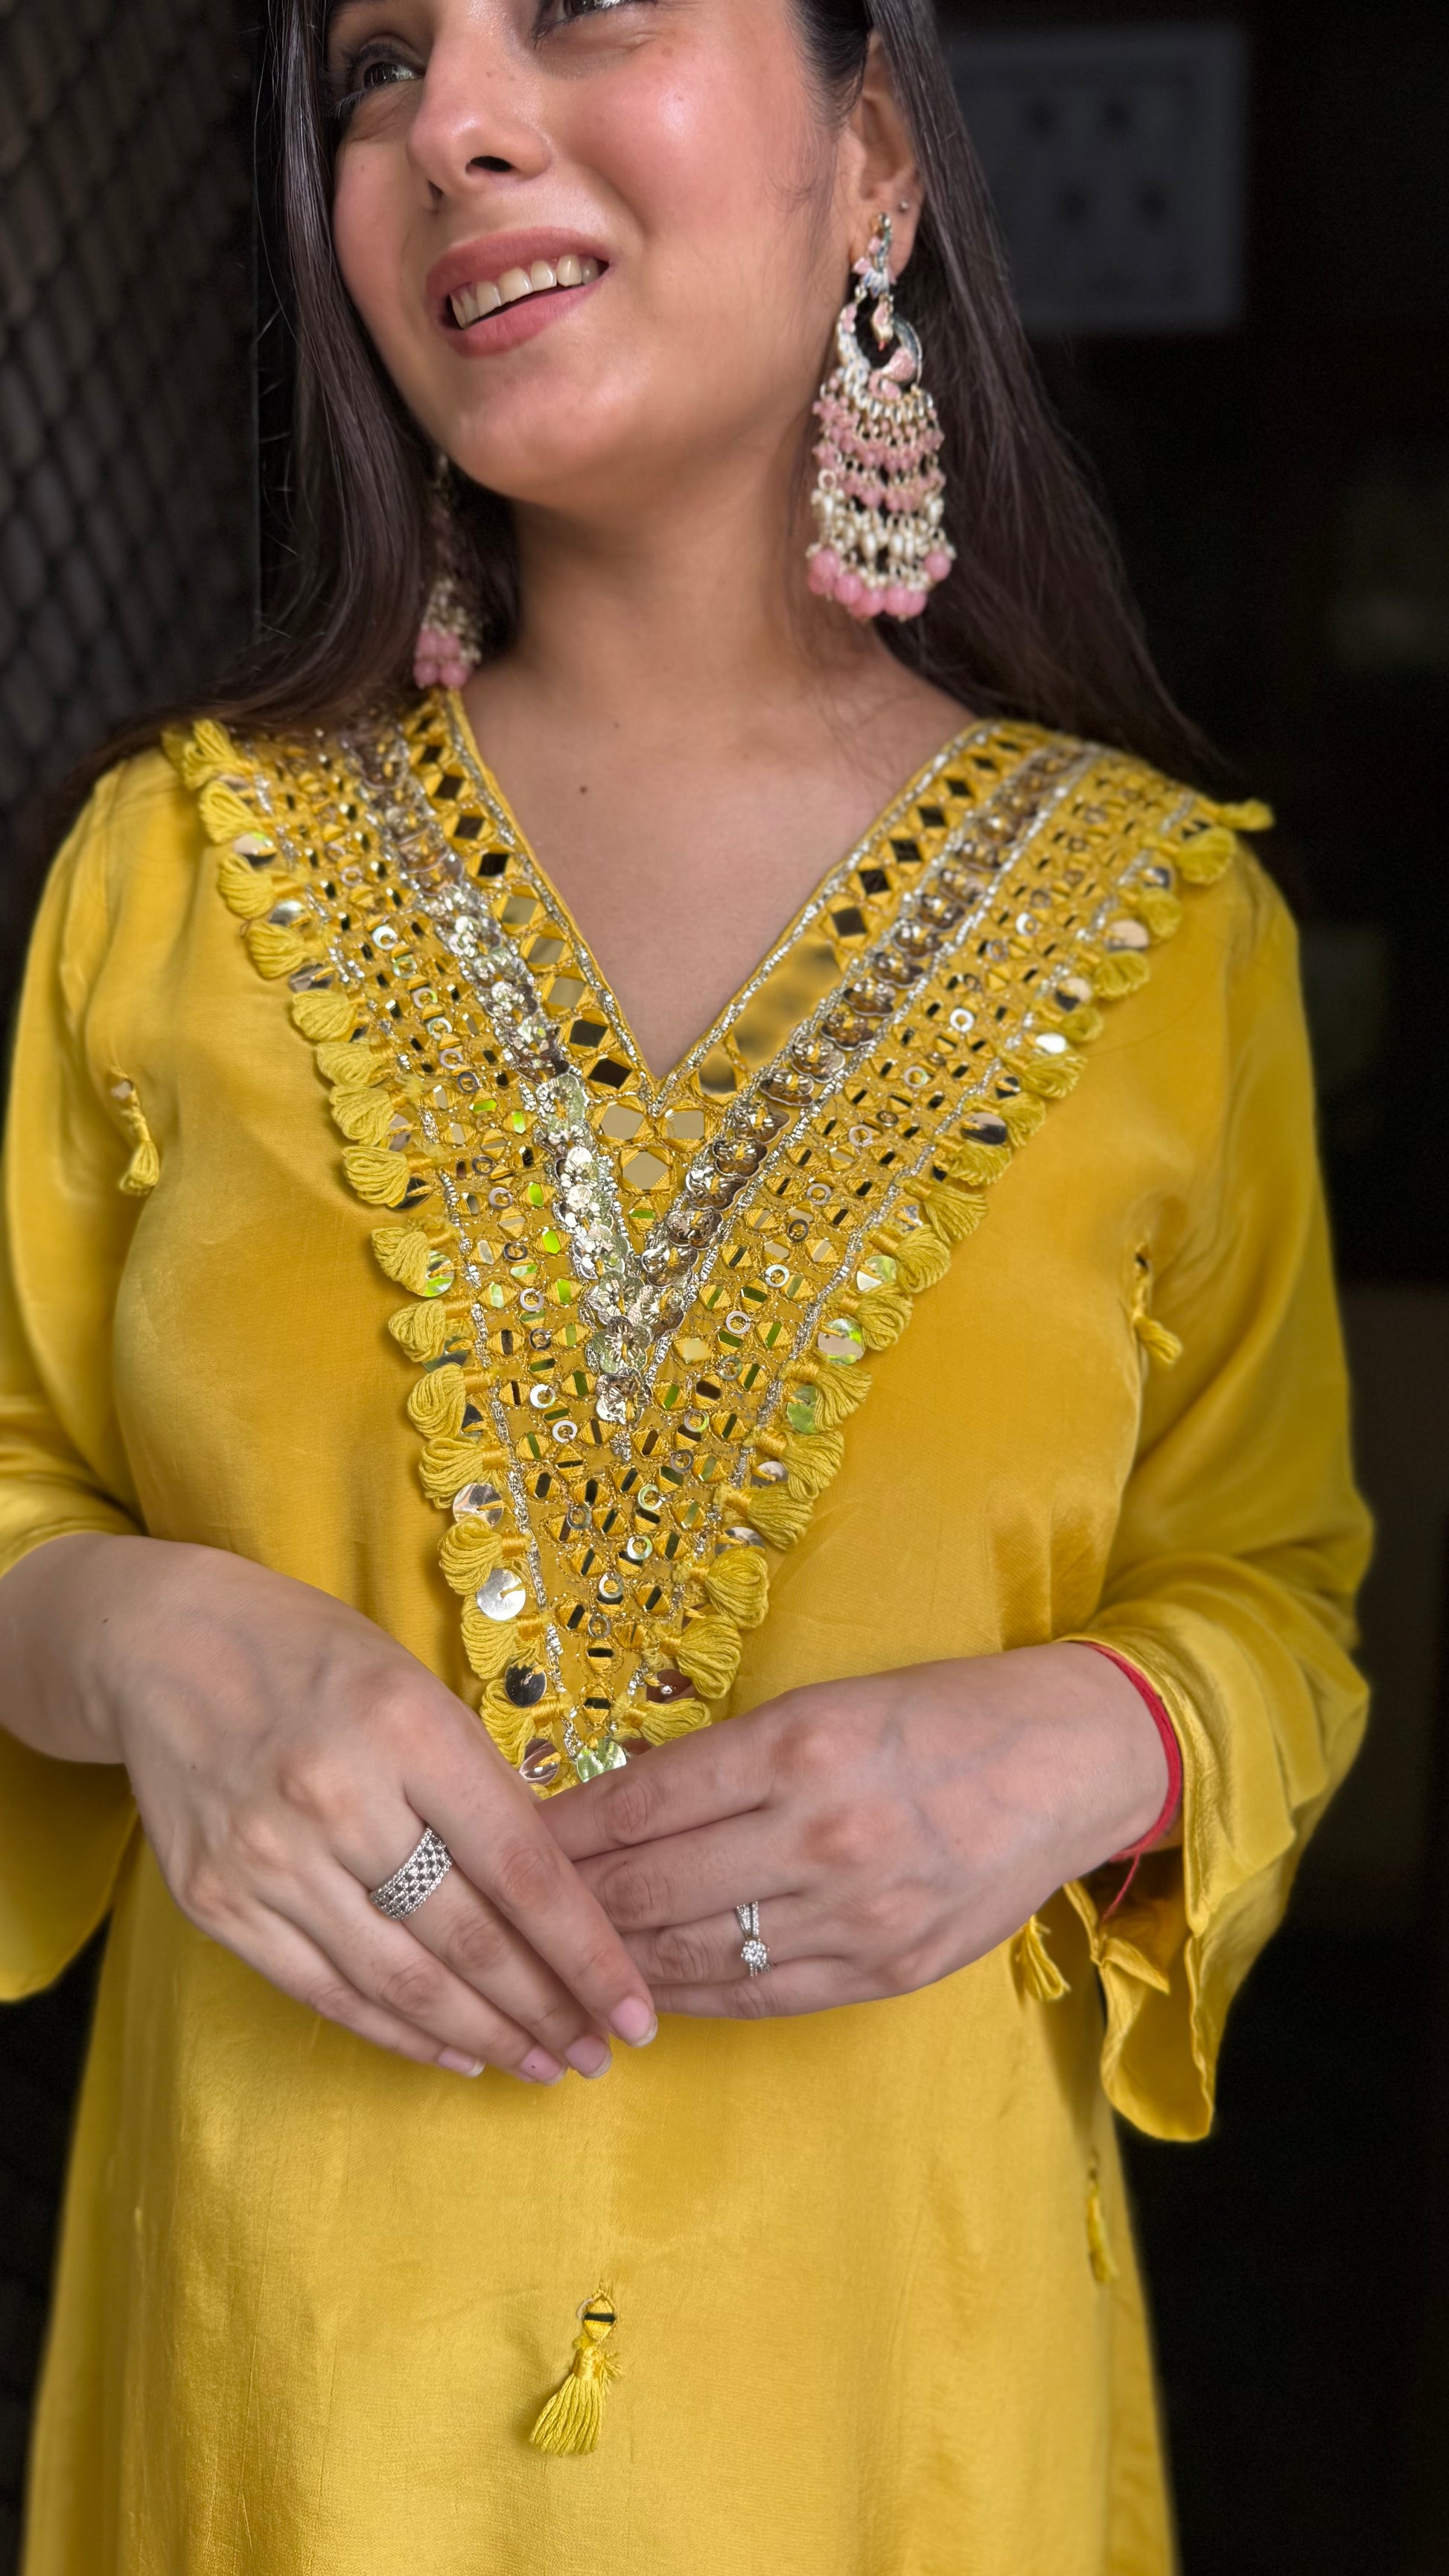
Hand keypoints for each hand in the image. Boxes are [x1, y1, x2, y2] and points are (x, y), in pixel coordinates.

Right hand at [0, 1535, 656, 2078]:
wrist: (161, 1644)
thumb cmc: (314, 1657)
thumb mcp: (416, 1687)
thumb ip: (478, 1783)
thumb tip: (555, 1890)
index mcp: (405, 1728)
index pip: (520, 1866)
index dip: (586, 1951)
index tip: (635, 2007)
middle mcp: (334, 1796)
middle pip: (466, 1937)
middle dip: (547, 2009)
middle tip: (598, 2053)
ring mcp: (267, 1857)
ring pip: (400, 1980)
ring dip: (485, 2036)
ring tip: (541, 2065)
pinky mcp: (216, 1901)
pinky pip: (325, 1991)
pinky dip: (398, 2033)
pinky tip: (455, 2053)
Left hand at [543, 1645, 1169, 2016]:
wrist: (1069, 1761)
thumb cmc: (939, 1714)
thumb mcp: (826, 1703)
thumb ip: (729, 1761)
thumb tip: (618, 1807)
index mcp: (799, 1745)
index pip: (640, 1804)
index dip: (561, 1834)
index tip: (509, 1845)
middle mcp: (821, 1831)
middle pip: (652, 1889)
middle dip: (569, 1909)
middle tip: (510, 1919)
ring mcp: (857, 1910)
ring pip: (696, 1953)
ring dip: (617, 1963)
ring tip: (560, 1966)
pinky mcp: (888, 1967)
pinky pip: (762, 1995)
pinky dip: (692, 1995)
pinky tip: (649, 1991)